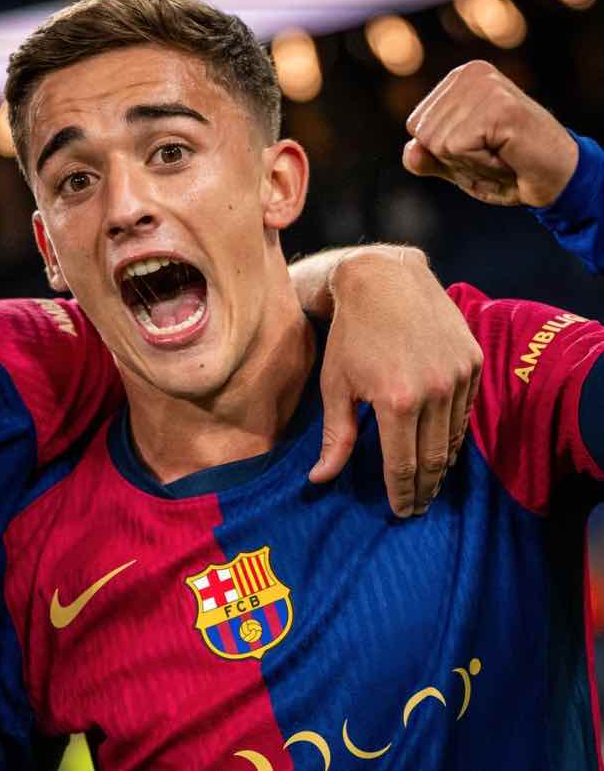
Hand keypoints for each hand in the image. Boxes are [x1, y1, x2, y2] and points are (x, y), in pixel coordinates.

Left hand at [307, 247, 482, 516]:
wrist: (384, 281)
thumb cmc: (349, 335)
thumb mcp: (335, 386)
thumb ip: (335, 437)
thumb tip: (319, 479)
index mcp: (396, 402)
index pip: (403, 465)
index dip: (402, 494)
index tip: (401, 512)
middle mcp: (433, 392)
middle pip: (434, 459)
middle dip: (425, 489)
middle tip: (418, 507)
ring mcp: (458, 376)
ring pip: (453, 438)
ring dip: (442, 464)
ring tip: (429, 483)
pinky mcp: (472, 362)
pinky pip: (466, 411)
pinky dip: (454, 433)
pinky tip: (442, 445)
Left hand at [403, 60, 577, 207]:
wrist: (556, 178)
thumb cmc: (506, 167)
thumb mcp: (454, 163)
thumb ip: (425, 157)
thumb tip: (411, 151)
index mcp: (457, 80)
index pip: (416, 126)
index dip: (443, 151)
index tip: (478, 147)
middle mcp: (469, 74)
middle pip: (424, 135)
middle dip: (454, 158)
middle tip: (493, 153)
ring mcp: (486, 86)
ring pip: (439, 143)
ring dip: (469, 162)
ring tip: (501, 153)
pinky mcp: (499, 106)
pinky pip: (458, 149)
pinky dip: (480, 164)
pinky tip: (507, 155)